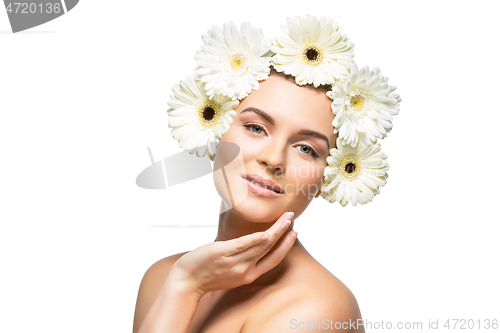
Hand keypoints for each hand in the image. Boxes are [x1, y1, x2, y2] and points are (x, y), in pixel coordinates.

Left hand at [170, 212, 296, 297]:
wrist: (186, 282)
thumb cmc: (208, 274)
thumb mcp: (231, 272)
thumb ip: (243, 260)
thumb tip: (252, 243)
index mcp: (249, 275)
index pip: (273, 260)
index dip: (285, 247)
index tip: (294, 233)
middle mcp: (245, 270)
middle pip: (270, 249)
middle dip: (283, 232)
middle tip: (291, 217)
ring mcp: (234, 262)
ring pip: (260, 244)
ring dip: (275, 230)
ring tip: (284, 217)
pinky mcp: (222, 253)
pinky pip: (242, 246)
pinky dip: (255, 239)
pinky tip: (265, 232)